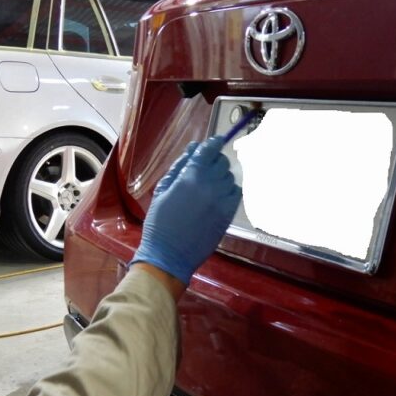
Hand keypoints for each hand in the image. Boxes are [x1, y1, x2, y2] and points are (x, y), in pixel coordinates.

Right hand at [130, 134, 241, 283]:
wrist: (169, 254)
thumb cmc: (160, 222)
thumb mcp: (162, 190)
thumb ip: (179, 166)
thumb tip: (194, 148)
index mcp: (190, 176)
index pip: (209, 150)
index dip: (214, 143)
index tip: (215, 141)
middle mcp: (210, 185)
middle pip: (223, 162)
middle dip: (215, 161)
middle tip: (206, 169)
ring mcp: (222, 200)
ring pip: (230, 178)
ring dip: (222, 177)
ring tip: (209, 187)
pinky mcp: (228, 215)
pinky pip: (236, 194)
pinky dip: (230, 191)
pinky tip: (219, 197)